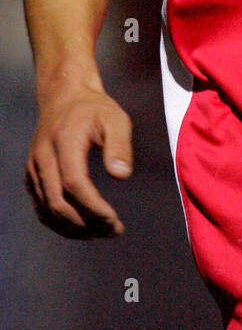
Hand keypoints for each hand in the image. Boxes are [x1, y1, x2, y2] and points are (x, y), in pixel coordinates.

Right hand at [26, 85, 132, 237]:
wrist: (64, 97)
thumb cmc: (93, 108)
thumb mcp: (115, 118)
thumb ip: (120, 145)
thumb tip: (121, 175)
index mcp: (64, 142)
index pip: (74, 184)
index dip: (93, 207)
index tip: (114, 220)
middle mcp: (43, 157)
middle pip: (58, 202)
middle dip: (86, 223)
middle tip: (113, 230)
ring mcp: (34, 168)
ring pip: (46, 210)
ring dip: (73, 228)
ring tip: (100, 232)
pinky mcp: (32, 175)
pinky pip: (41, 206)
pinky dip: (59, 222)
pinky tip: (81, 227)